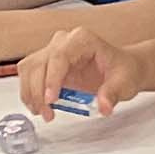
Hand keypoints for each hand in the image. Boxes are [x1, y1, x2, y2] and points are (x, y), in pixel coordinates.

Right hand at [18, 24, 144, 120]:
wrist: (124, 69)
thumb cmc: (124, 71)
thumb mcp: (125, 83)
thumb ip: (113, 94)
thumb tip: (104, 107)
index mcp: (82, 39)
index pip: (59, 56)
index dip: (52, 79)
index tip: (51, 99)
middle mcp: (64, 41)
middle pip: (39, 63)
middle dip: (38, 91)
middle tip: (47, 113)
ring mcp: (53, 51)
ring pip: (29, 68)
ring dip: (30, 93)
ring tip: (43, 113)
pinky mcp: (48, 64)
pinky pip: (30, 76)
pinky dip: (30, 92)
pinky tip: (39, 107)